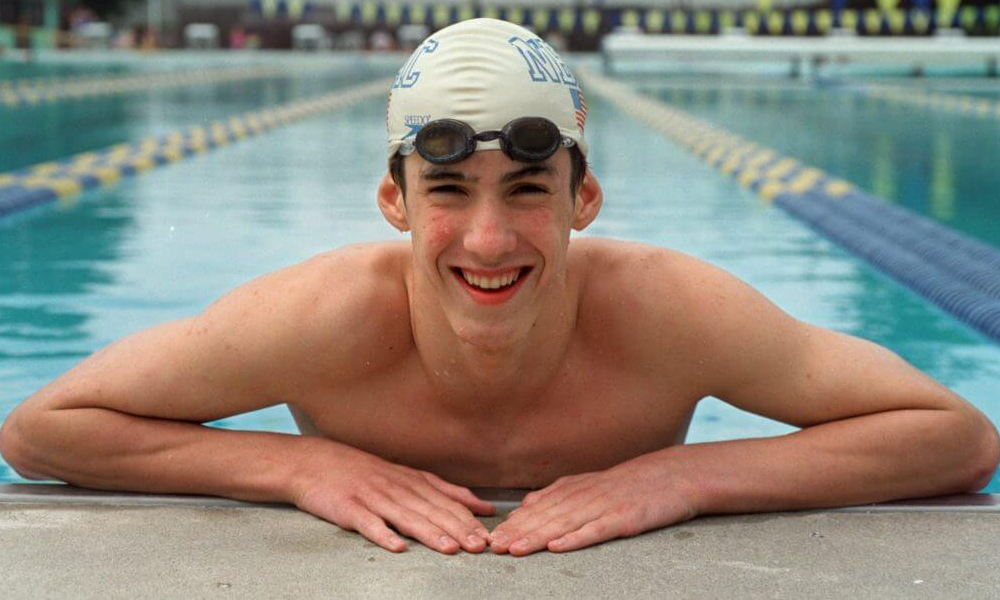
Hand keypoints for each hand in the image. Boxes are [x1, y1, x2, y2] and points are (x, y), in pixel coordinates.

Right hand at [289, 439, 495, 553]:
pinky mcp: (349, 508)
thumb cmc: (364, 472)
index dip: (469, 520)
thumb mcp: (408, 476)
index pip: (447, 502)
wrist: (316, 462)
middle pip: (432, 510)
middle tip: (479, 546)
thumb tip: (482, 506)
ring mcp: (373, 497)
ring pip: (406, 517)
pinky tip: (397, 546)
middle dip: (458, 529)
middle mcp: (397, 488)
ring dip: (429, 533)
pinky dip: (383, 535)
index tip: (489, 536)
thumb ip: (445, 491)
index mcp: (413, 481)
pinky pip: (368, 523)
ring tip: (449, 548)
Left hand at [489, 452, 698, 555]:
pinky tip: (558, 547)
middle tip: (493, 546)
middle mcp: (585, 495)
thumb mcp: (590, 483)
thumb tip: (526, 505)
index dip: (513, 524)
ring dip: (537, 537)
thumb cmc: (631, 483)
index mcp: (574, 488)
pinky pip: (597, 530)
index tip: (491, 537)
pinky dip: (576, 539)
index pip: (538, 508)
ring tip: (515, 549)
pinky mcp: (625, 518)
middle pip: (545, 516)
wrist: (673, 475)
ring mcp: (605, 506)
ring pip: (564, 524)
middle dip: (517, 532)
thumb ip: (558, 494)